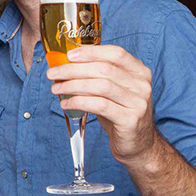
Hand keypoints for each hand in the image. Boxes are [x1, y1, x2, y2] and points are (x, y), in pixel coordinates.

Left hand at [47, 45, 157, 164]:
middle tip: (53, 73)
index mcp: (140, 72)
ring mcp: (138, 102)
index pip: (116, 53)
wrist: (137, 143)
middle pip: (104, 70)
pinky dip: (79, 102)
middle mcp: (142, 85)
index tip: (69, 55)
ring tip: (56, 89)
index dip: (91, 52)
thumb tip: (65, 65)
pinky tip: (66, 103)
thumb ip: (96, 76)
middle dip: (73, 70)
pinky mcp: (130, 119)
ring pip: (100, 86)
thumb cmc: (119, 113)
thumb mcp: (112, 91)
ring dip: (73, 85)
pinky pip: (99, 106)